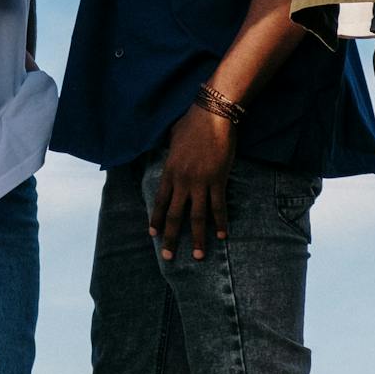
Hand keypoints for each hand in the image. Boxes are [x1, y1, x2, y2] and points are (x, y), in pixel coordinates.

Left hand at [149, 101, 236, 262]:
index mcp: (169, 171)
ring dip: (197, 238)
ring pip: (197, 216)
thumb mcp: (172, 140)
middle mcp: (182, 181)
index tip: (152, 234)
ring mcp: (200, 182)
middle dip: (170, 237)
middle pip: (174, 215)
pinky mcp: (218, 181)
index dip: (155, 219)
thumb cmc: (191, 123)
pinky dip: (220, 222)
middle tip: (168, 257)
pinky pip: (218, 207)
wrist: (211, 116)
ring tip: (198, 255)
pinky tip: (222, 235)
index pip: (159, 201)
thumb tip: (170, 162)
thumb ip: (170, 156)